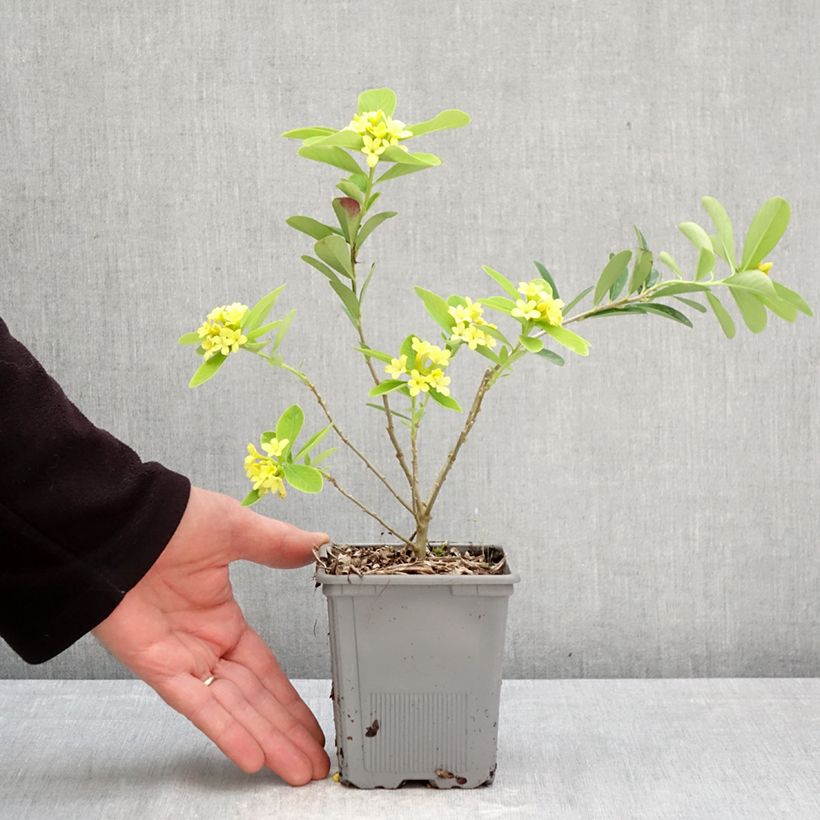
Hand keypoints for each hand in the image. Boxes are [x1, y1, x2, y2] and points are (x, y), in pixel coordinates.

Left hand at [92, 486, 330, 784]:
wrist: (120, 522)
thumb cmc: (171, 518)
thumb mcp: (236, 529)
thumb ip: (278, 544)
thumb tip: (321, 541)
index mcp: (222, 619)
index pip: (265, 671)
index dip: (290, 700)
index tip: (314, 724)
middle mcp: (204, 646)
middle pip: (254, 699)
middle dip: (286, 731)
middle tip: (315, 763)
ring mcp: (182, 659)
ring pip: (232, 709)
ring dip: (265, 740)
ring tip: (298, 770)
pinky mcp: (157, 666)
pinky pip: (196, 704)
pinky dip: (224, 730)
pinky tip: (252, 755)